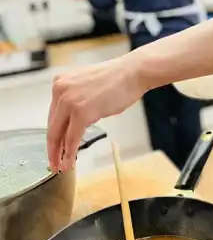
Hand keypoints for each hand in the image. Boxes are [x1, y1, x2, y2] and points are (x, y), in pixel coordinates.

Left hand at [47, 55, 144, 172]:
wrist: (133, 72)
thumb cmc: (118, 79)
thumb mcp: (89, 86)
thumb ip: (77, 100)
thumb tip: (75, 120)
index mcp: (60, 82)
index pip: (53, 114)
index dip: (53, 133)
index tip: (53, 145)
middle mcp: (60, 90)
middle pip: (52, 125)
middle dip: (52, 147)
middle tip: (52, 161)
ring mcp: (69, 101)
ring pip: (58, 134)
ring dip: (58, 154)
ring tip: (59, 166)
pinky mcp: (81, 112)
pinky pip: (72, 138)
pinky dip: (69, 153)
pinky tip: (69, 162)